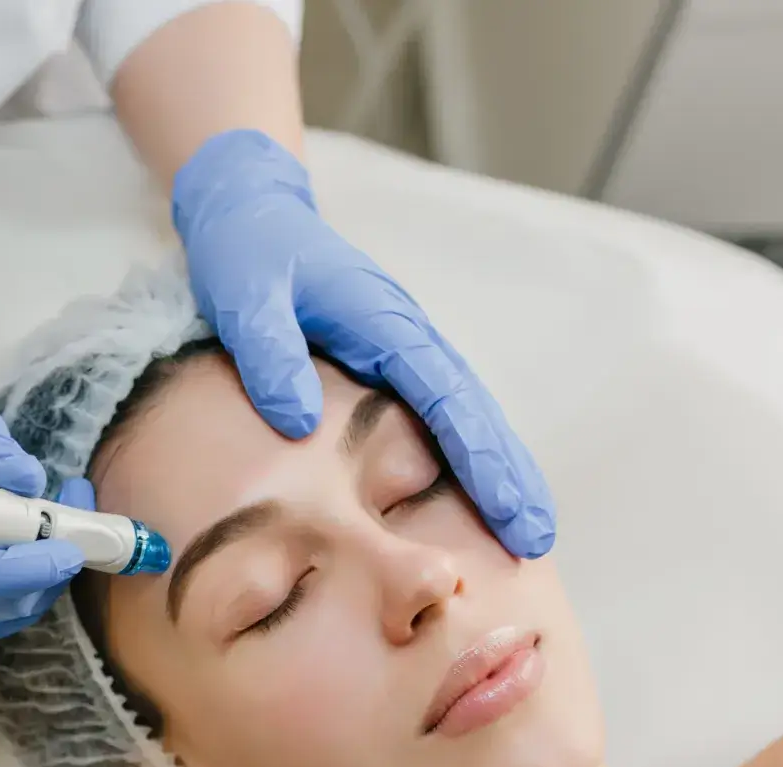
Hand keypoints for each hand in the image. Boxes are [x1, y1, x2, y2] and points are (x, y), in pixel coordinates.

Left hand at [172, 130, 555, 559]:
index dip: (480, 457)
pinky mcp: (391, 364)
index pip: (447, 399)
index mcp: (386, 323)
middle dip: (509, 475)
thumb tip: (299, 423)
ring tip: (525, 534)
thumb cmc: (248, 252)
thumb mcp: (245, 294)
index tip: (506, 509)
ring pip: (466, 416)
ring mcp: (404, 352)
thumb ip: (270, 353)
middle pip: (475, 413)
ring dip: (499, 472)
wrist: (250, 212)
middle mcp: (408, 339)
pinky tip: (479, 499)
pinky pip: (439, 416)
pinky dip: (467, 456)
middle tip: (537, 538)